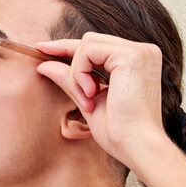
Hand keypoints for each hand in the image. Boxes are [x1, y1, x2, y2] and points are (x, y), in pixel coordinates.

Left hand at [30, 33, 167, 167]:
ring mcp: (139, 51)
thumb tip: (44, 65)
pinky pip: (88, 51)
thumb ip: (71, 80)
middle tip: (79, 95)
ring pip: (86, 45)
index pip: (97, 46)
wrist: (135, 145)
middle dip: (73, 66)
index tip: (42, 47)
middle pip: (90, 41)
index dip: (67, 46)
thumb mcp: (88, 100)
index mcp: (138, 61)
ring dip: (77, 74)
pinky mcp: (131, 55)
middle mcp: (143, 51)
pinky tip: (91, 94)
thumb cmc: (118, 131)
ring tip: (88, 99)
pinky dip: (80, 73)